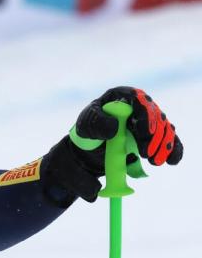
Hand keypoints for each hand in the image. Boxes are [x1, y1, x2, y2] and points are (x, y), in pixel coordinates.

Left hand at [42, 86, 182, 204]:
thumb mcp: (86, 126)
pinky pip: (169, 140)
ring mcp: (149, 120)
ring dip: (163, 145)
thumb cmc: (89, 130)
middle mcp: (138, 105)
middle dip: (154, 135)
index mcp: (121, 97)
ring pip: (164, 128)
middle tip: (146, 153)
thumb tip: (114, 126)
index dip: (145, 113)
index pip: (137, 98)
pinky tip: (170, 160)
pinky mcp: (155, 135)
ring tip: (154, 161)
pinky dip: (172, 150)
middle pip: (154, 114)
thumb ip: (97, 123)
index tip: (146, 132)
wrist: (94, 147)